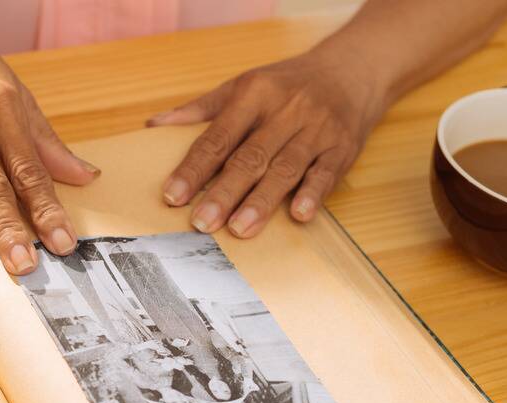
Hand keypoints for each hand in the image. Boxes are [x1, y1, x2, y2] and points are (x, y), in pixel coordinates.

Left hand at [149, 49, 386, 237]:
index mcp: (254, 93)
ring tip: (239, 229)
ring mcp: (317, 130)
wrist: (352, 70)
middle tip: (202, 223)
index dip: (194, 168)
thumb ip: (201, 109)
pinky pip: (326, 174)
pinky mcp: (343, 148)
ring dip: (262, 201)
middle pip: (250, 156)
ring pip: (285, 168)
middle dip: (224, 192)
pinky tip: (298, 215)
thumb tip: (154, 124)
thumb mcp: (244, 85)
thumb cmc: (287, 84)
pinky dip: (313, 194)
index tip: (172, 196)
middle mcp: (286, 110)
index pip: (218, 136)